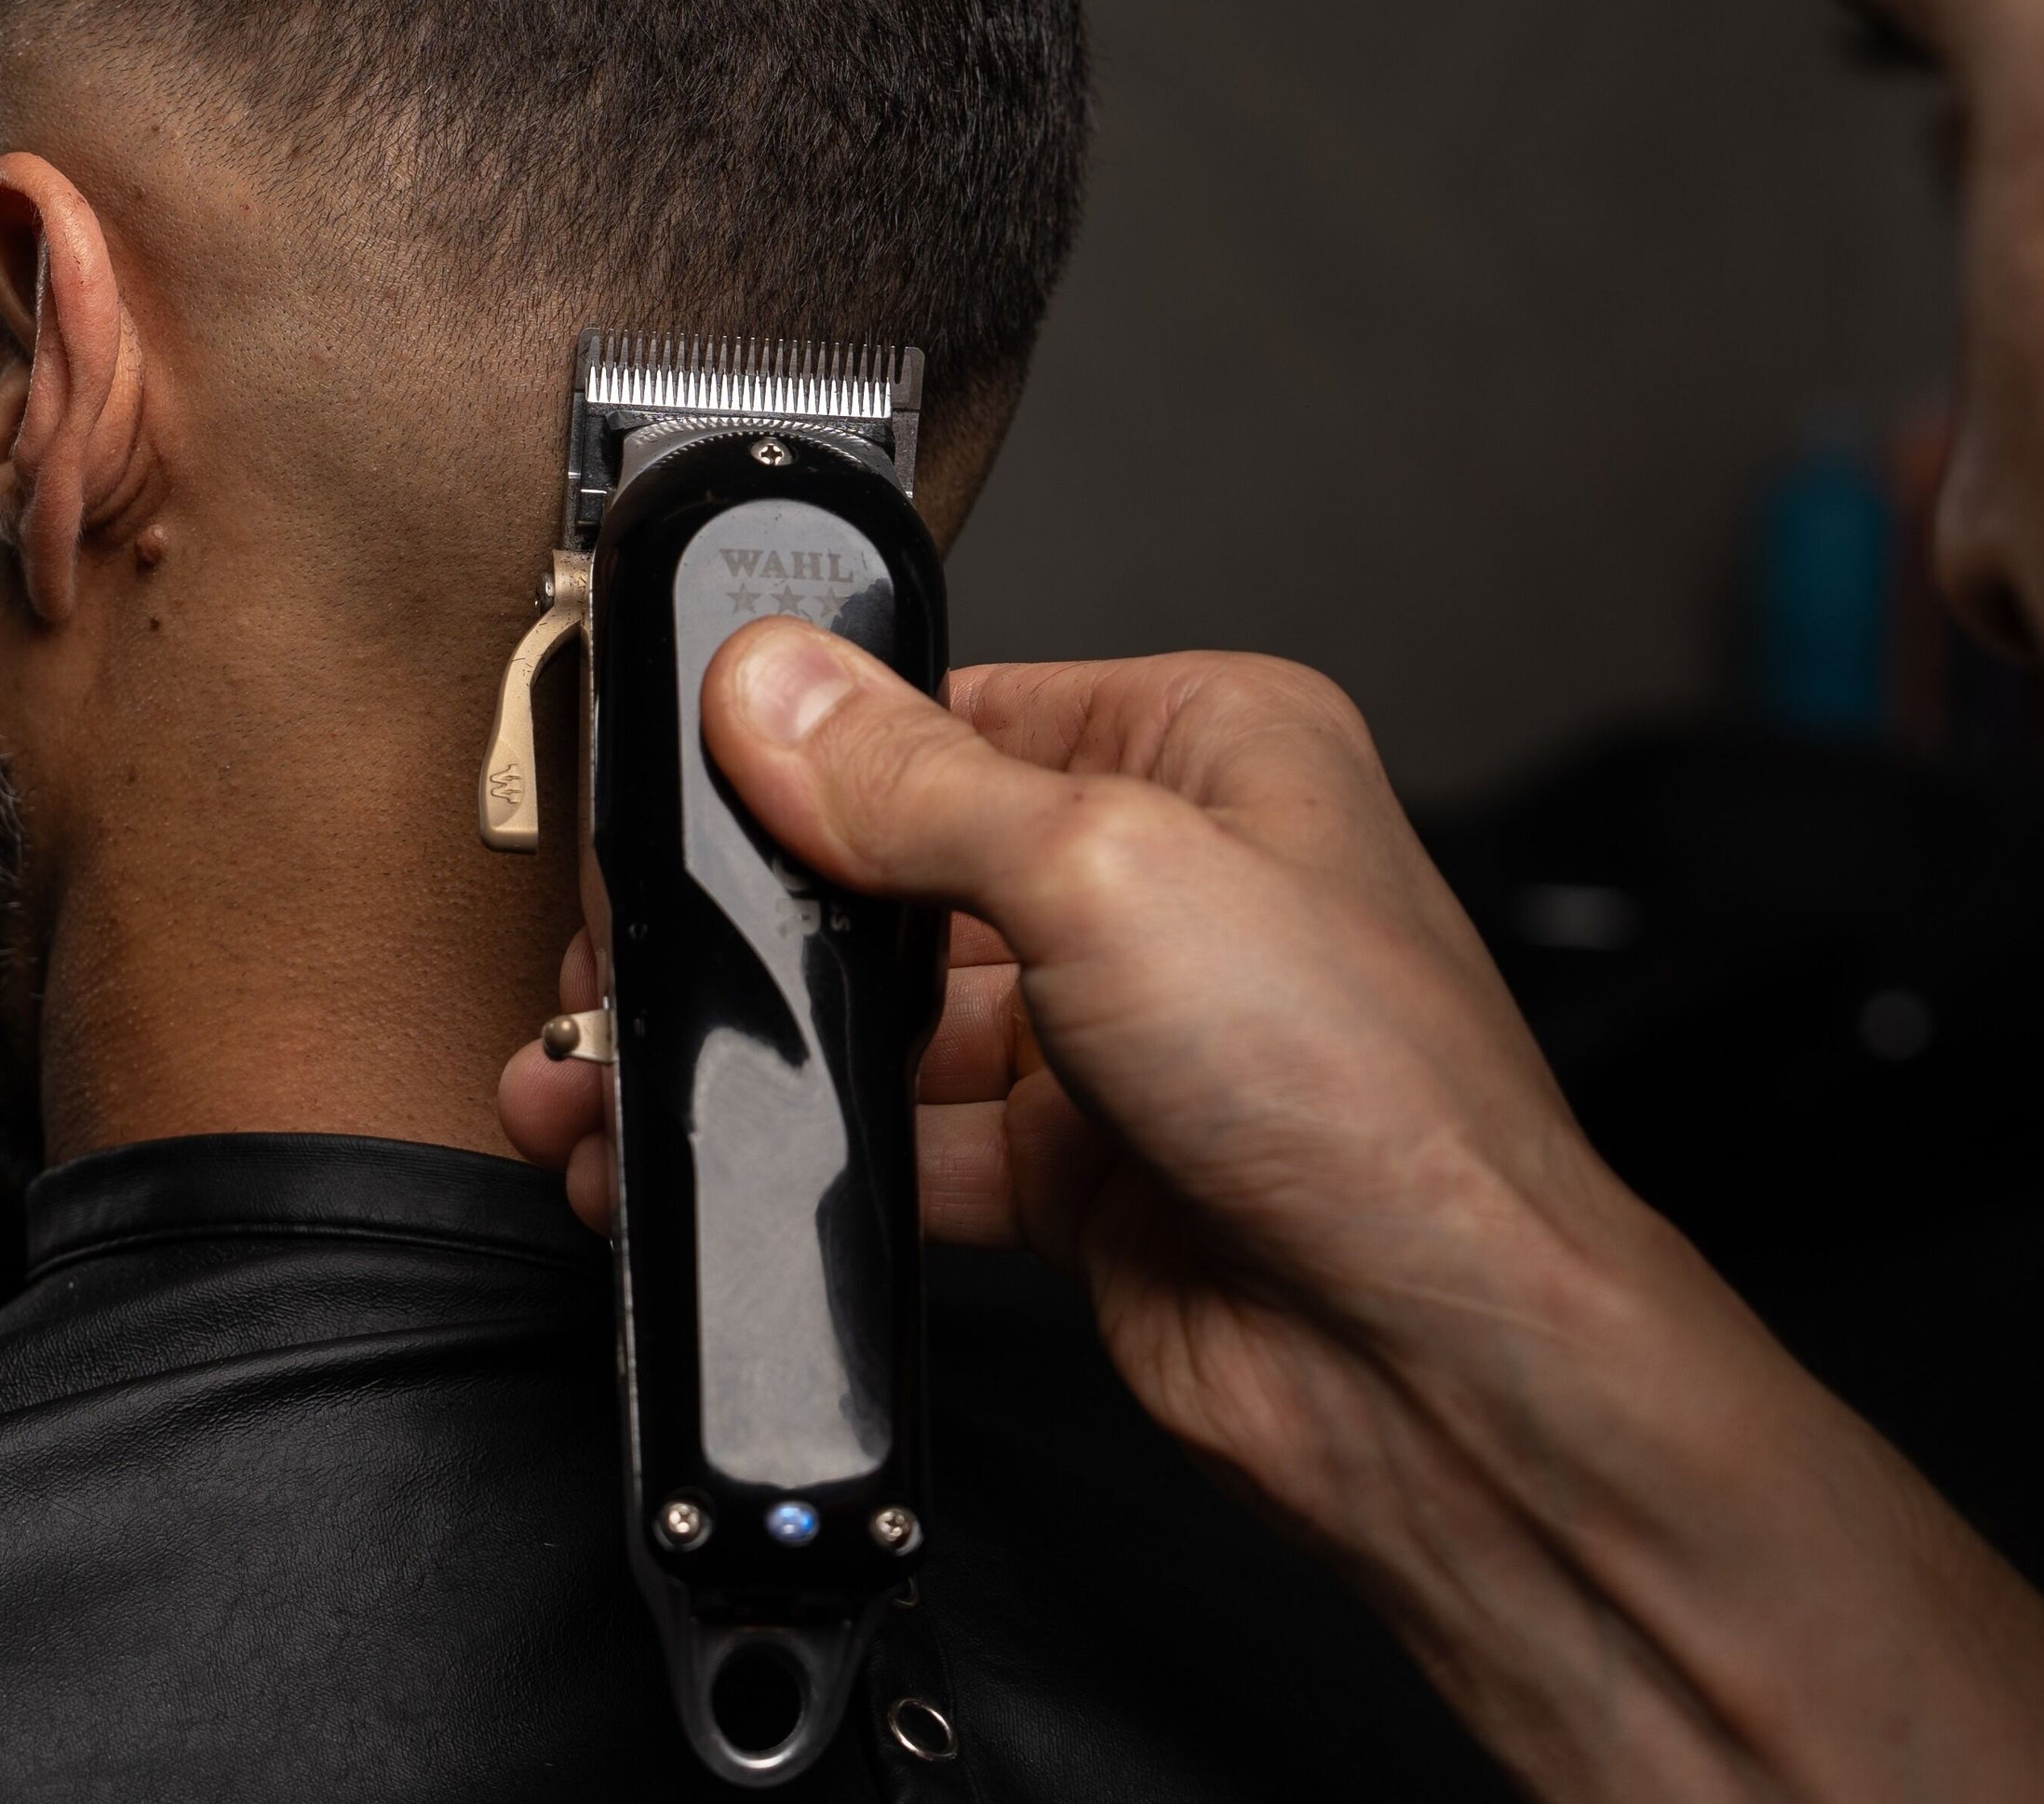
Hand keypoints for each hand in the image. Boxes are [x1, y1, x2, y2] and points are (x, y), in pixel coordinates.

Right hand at [500, 622, 2043, 1803]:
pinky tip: (705, 1158)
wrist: (1425, 1360)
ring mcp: (1123, 1030)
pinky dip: (814, 1152)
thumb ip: (908, 784)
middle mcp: (1169, 877)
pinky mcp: (1084, 1170)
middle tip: (629, 944)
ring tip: (617, 1063)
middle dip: (767, 912)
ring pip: (895, 1015)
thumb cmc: (1362, 1092)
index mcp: (1209, 747)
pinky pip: (912, 1140)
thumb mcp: (1104, 871)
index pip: (962, 707)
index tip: (688, 782)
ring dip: (770, 1044)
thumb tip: (770, 683)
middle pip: (911, 865)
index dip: (816, 747)